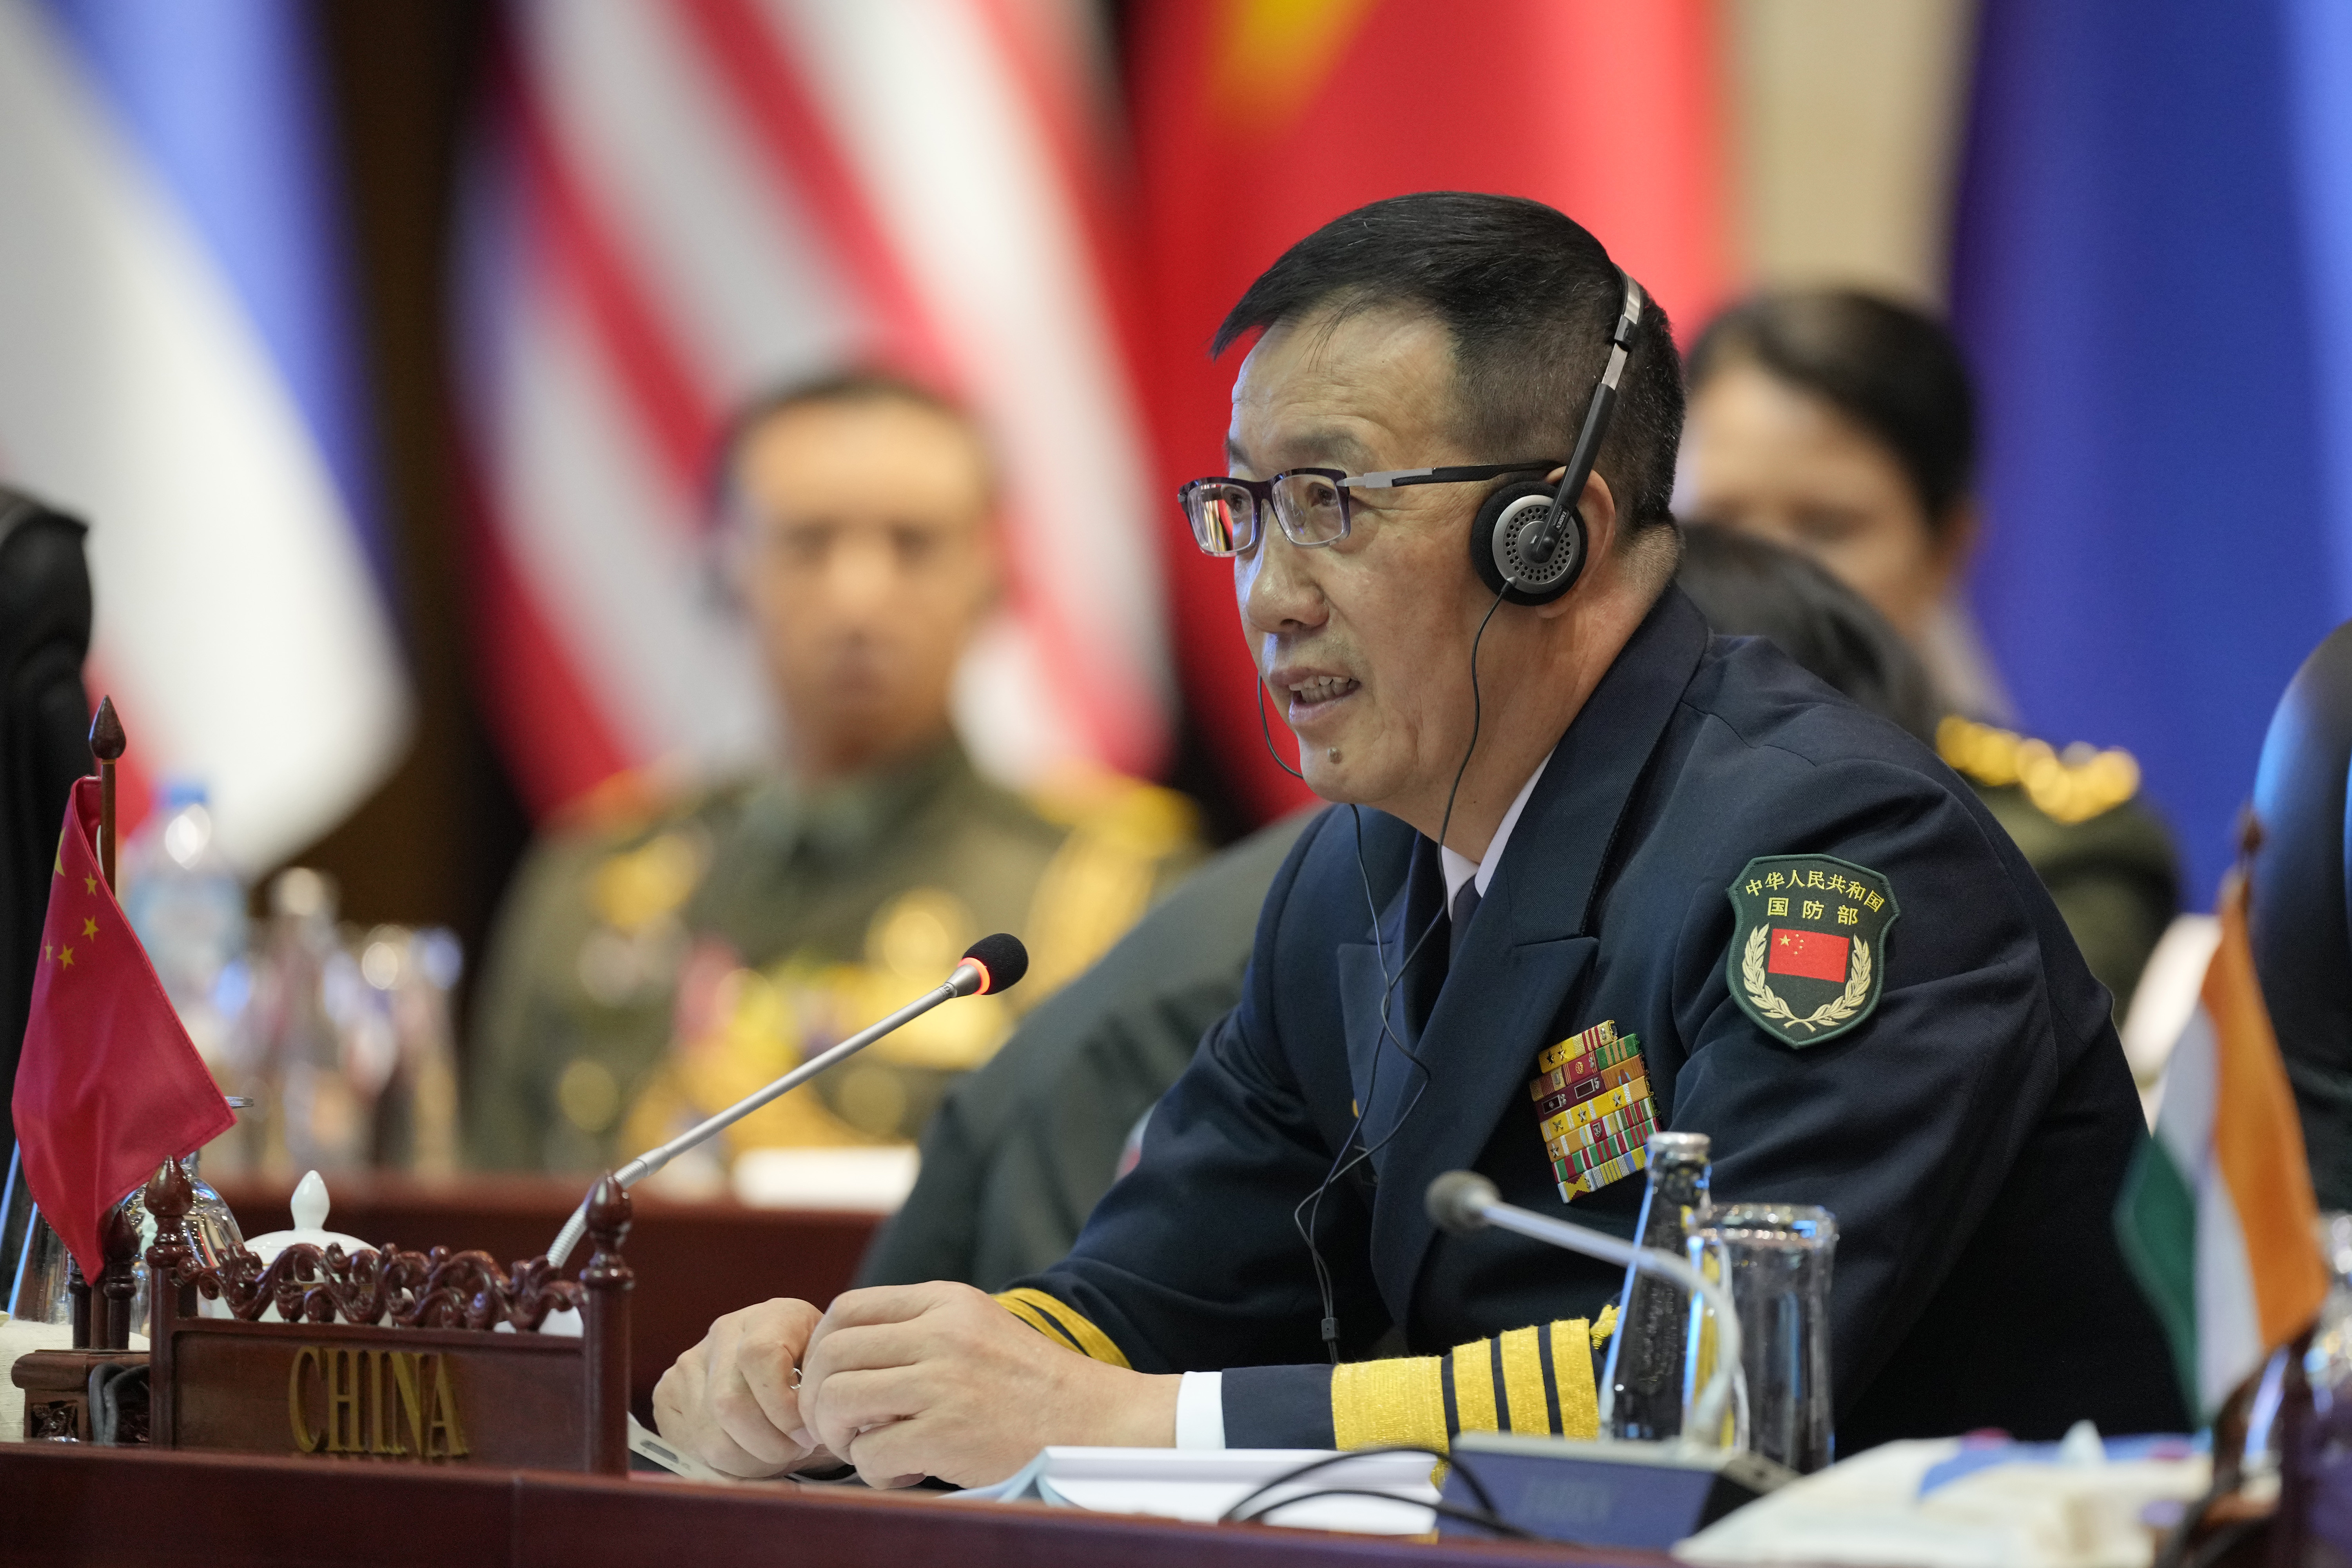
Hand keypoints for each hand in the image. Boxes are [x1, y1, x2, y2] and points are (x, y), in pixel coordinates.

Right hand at [652, 1297, 833, 1477]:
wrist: (787, 1379)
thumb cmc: (814, 1383)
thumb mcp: (829, 1379)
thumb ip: (822, 1396)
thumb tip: (807, 1433)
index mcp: (773, 1316)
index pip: (759, 1356)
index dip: (783, 1407)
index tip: (807, 1434)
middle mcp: (725, 1331)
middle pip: (729, 1403)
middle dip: (769, 1445)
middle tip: (794, 1451)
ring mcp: (691, 1361)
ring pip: (711, 1436)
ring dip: (750, 1461)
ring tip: (775, 1454)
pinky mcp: (668, 1393)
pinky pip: (691, 1447)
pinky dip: (723, 1466)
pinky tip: (748, 1454)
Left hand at [797, 1281, 1180, 1488]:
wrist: (1095, 1422)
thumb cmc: (1029, 1385)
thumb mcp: (977, 1329)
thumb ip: (919, 1330)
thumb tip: (842, 1354)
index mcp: (946, 1303)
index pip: (847, 1309)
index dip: (820, 1349)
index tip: (828, 1382)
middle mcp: (941, 1333)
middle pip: (831, 1354)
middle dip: (817, 1398)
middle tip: (837, 1427)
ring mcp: (945, 1382)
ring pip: (839, 1400)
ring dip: (839, 1436)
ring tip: (868, 1449)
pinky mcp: (950, 1433)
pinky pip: (872, 1453)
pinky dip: (875, 1472)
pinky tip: (905, 1472)